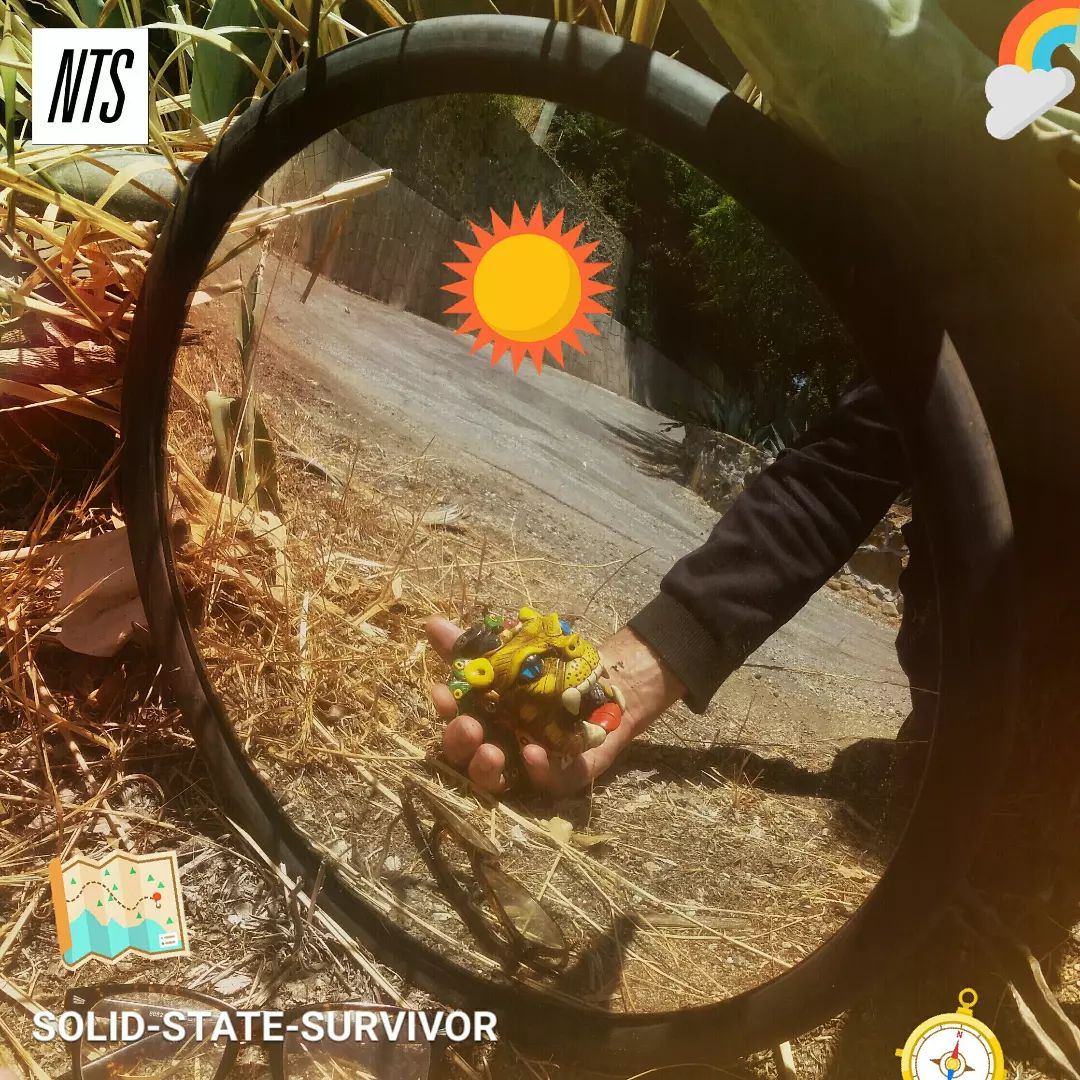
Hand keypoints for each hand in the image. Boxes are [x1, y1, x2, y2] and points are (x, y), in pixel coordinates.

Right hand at [426, 617, 685, 796]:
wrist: (604, 683)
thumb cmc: (547, 675)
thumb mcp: (509, 655)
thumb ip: (471, 647)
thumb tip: (432, 623)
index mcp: (482, 719)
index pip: (453, 720)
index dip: (445, 711)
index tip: (442, 694)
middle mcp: (499, 745)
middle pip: (466, 757)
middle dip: (461, 744)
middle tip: (468, 728)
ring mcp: (529, 765)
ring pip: (498, 781)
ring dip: (487, 770)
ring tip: (491, 753)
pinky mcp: (563, 774)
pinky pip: (549, 782)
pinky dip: (539, 772)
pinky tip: (534, 754)